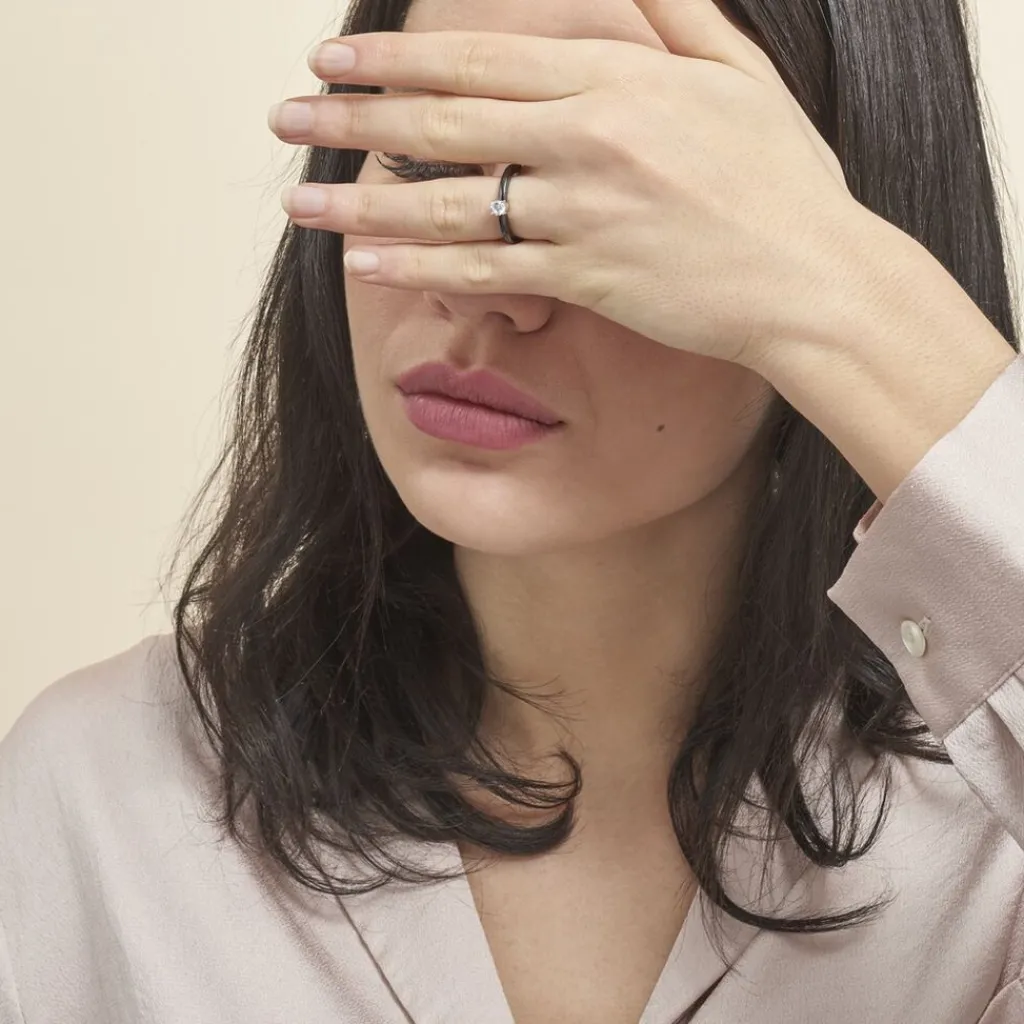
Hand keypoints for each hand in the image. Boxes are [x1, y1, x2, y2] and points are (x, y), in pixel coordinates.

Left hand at [269, 0, 873, 373]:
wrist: (815, 278)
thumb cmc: (782, 178)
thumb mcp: (737, 72)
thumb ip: (670, 13)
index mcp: (616, 77)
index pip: (480, 57)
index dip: (397, 59)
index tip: (336, 60)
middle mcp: (587, 138)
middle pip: (445, 122)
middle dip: (354, 117)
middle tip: (285, 116)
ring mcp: (582, 212)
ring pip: (450, 203)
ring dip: (363, 202)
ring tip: (299, 203)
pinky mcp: (586, 279)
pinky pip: (486, 272)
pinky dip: (421, 270)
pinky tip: (367, 266)